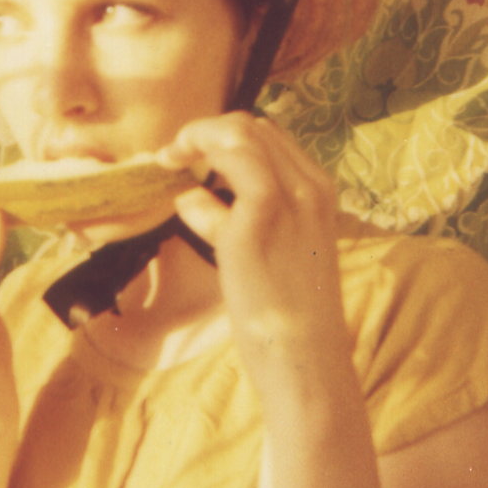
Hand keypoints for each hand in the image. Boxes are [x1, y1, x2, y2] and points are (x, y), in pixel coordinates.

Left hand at [159, 113, 354, 397]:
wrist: (306, 360)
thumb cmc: (287, 316)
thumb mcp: (273, 253)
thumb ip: (237, 217)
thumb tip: (193, 196)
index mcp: (319, 192)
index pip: (267, 137)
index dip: (222, 137)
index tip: (192, 157)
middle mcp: (309, 187)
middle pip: (250, 127)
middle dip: (203, 132)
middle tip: (172, 158)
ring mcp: (287, 200)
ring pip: (237, 133)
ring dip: (195, 139)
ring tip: (168, 161)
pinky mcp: (259, 221)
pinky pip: (222, 169)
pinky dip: (194, 173)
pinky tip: (179, 196)